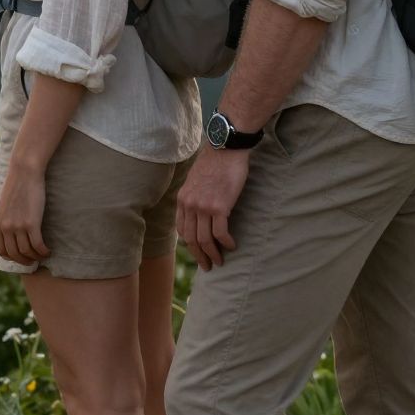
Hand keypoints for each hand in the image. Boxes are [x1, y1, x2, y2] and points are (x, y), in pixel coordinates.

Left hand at [0, 164, 49, 268]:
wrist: (24, 172)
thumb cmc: (17, 186)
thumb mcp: (5, 205)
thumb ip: (5, 219)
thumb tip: (11, 233)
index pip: (1, 251)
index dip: (11, 257)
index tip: (20, 257)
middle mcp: (5, 227)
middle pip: (14, 254)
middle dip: (24, 261)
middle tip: (33, 261)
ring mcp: (17, 226)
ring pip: (26, 252)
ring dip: (35, 257)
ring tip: (42, 255)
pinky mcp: (31, 223)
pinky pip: (37, 245)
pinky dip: (43, 251)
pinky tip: (48, 251)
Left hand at [177, 146, 251, 271]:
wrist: (226, 148)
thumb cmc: (215, 162)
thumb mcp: (195, 180)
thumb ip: (194, 196)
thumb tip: (198, 211)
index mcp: (182, 199)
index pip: (182, 230)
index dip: (190, 244)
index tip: (198, 252)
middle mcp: (190, 205)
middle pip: (192, 239)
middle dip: (200, 256)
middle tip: (208, 266)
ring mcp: (204, 207)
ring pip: (205, 240)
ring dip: (213, 254)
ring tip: (220, 261)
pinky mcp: (220, 207)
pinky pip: (221, 233)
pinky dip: (226, 243)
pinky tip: (232, 245)